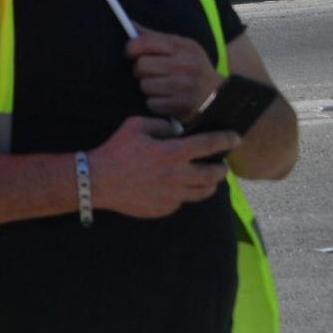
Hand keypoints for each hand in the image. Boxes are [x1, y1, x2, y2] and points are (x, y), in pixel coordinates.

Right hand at [89, 115, 235, 218]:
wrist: (97, 181)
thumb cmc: (116, 150)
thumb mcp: (135, 125)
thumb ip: (161, 124)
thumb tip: (178, 130)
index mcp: (171, 153)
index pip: (208, 145)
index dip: (225, 139)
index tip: (236, 138)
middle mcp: (176, 176)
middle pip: (213, 174)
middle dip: (222, 168)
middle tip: (222, 165)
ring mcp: (172, 195)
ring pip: (203, 192)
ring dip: (210, 184)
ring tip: (209, 179)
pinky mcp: (165, 208)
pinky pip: (182, 201)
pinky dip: (185, 193)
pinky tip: (178, 188)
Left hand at [125, 28, 224, 122]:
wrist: (220, 97)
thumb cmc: (195, 69)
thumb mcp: (183, 48)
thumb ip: (156, 37)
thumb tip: (130, 24)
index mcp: (184, 47)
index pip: (146, 42)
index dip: (131, 48)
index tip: (130, 53)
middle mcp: (184, 65)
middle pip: (141, 65)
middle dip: (140, 71)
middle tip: (150, 73)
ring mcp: (183, 86)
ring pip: (144, 85)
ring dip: (148, 88)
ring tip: (161, 87)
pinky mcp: (181, 106)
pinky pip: (152, 103)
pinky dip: (155, 103)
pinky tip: (167, 99)